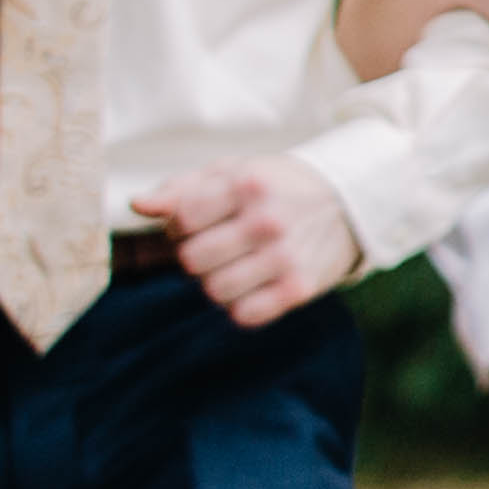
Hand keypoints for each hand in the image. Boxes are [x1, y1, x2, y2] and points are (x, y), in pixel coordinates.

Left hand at [140, 160, 359, 326]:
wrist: (351, 202)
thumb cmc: (277, 187)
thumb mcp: (234, 172)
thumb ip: (181, 188)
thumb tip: (137, 206)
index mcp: (248, 184)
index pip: (180, 221)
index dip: (180, 227)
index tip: (201, 223)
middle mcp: (268, 220)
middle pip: (191, 261)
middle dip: (197, 256)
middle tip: (220, 246)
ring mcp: (287, 256)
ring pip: (214, 291)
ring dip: (218, 282)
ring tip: (237, 265)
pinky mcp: (301, 288)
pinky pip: (244, 315)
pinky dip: (241, 304)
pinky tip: (255, 284)